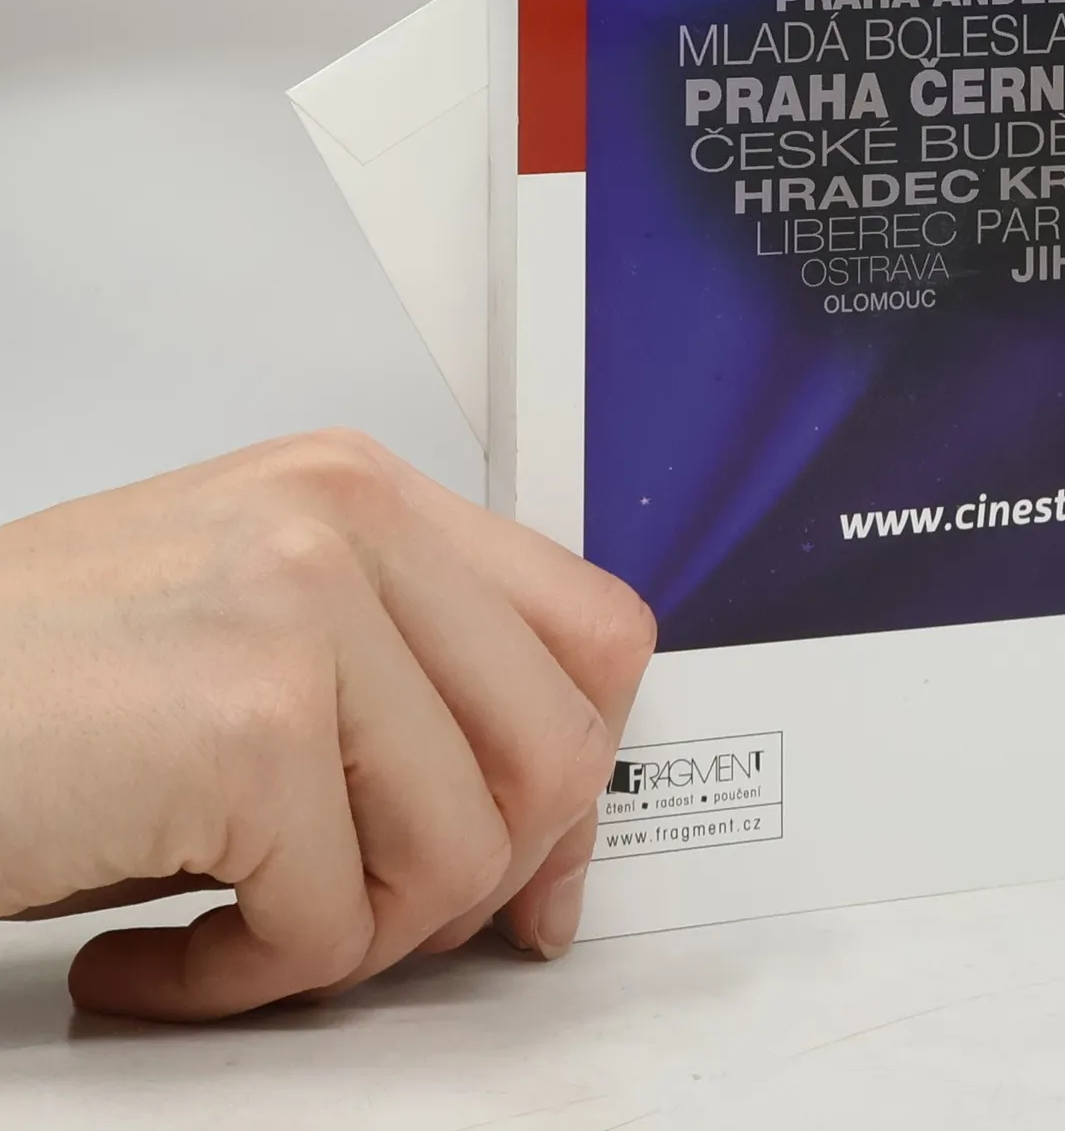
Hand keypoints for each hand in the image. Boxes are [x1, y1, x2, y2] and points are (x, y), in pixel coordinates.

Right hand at [0, 430, 653, 1021]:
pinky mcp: (243, 724)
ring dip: (351, 941)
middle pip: (557, 745)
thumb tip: (547, 847)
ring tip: (236, 934)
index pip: (594, 628)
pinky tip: (146, 958)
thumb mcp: (253, 641)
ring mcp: (303, 609)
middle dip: (476, 880)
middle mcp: (350, 522)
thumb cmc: (29, 693)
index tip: (535, 868)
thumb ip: (407, 692)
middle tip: (362, 926)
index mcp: (366, 492)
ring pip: (463, 848)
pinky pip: (331, 926)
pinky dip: (241, 986)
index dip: (583, 771)